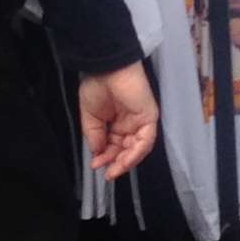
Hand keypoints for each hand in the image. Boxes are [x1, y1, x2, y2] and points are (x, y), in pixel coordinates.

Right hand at [78, 60, 157, 180]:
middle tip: (107, 172)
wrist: (105, 69)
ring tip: (115, 169)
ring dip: (127, 161)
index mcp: (116, 122)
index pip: (115, 146)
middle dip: (117, 162)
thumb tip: (97, 155)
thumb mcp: (90, 117)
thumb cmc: (96, 86)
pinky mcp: (149, 117)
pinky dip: (136, 152)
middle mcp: (130, 123)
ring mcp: (141, 120)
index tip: (96, 165)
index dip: (106, 157)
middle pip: (127, 149)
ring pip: (139, 148)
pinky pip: (146, 140)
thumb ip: (95, 137)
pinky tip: (125, 160)